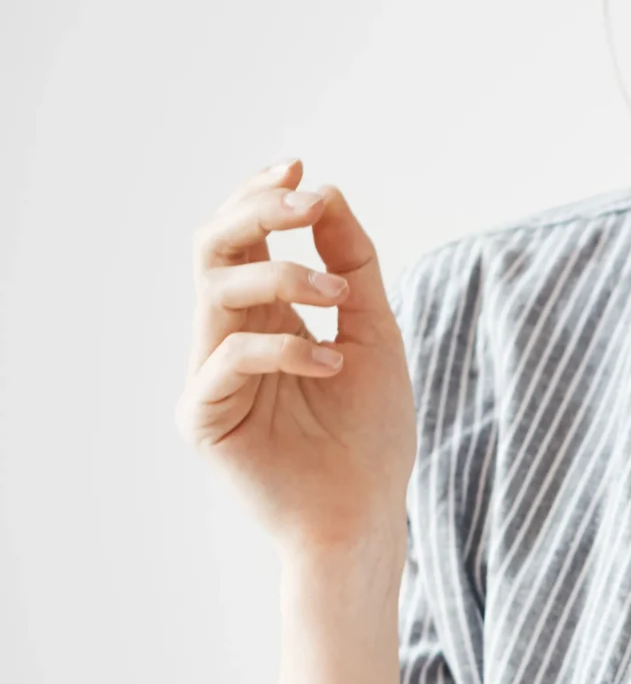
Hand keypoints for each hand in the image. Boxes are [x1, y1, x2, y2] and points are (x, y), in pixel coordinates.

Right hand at [176, 157, 415, 558]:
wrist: (366, 515)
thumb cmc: (371, 435)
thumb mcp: (375, 332)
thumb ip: (352, 265)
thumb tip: (325, 193)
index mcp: (265, 315)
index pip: (242, 238)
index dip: (261, 195)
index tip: (301, 168)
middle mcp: (230, 337)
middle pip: (213, 245)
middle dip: (258, 210)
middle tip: (306, 203)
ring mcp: (211, 375)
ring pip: (216, 287)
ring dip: (284, 274)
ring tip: (339, 299)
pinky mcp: (202, 416)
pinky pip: (228, 356)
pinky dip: (286, 347)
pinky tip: (332, 365)